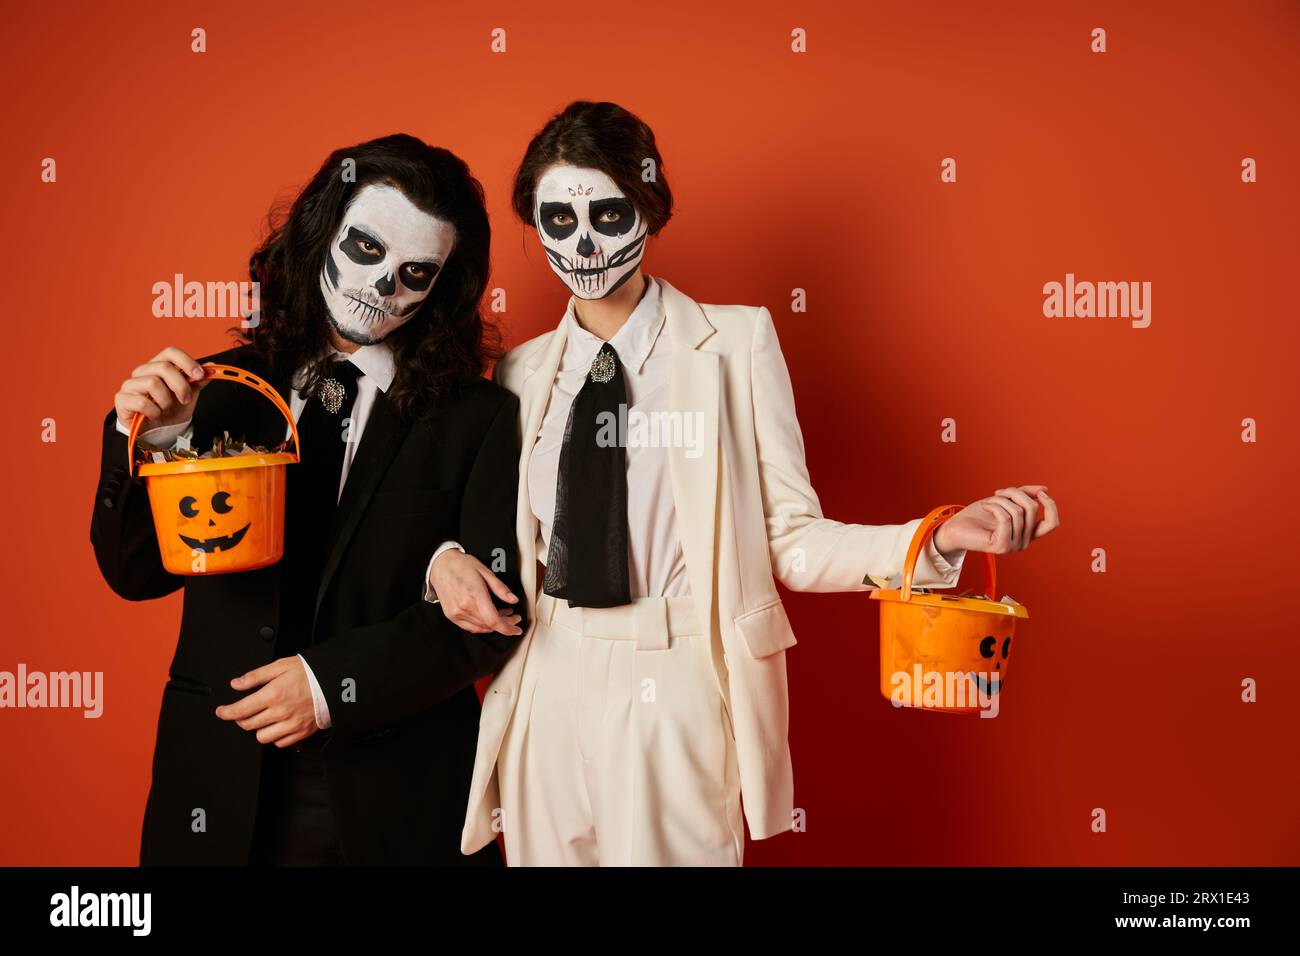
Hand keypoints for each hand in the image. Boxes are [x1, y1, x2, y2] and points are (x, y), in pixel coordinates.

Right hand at [114, 346, 207, 429]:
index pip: (170, 352)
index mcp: (159, 366)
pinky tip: (155, 414)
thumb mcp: (189, 395)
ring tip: (165, 408)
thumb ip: (199, 381)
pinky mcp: (122, 399)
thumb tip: (212, 367)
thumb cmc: (171, 410)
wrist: (157, 431)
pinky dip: (153, 411)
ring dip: (166, 400)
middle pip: (164, 367)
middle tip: (185, 399)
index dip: (187, 361)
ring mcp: (130, 384)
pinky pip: (141, 401)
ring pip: (152, 383)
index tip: (200, 375)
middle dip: (180, 385)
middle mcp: (142, 371)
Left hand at [215, 657, 318, 747]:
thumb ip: (256, 676)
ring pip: (262, 737)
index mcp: (273, 694)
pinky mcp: (301, 732)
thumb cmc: (310, 672)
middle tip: (243, 712)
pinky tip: (277, 725)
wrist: (334, 682)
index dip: (227, 712)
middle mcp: (280, 712)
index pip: (241, 710)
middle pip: (248, 724)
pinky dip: (275, 736)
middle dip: (241, 719)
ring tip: (263, 718)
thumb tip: (236, 684)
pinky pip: (280, 742)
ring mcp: (291, 724)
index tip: (221, 712)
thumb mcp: (280, 666)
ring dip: (258, 728)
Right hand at [428, 549, 522, 635]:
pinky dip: (482, 626)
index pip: (493, 620)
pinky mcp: (451, 615)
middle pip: (489, 625)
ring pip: (480, 627)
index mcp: (474, 594)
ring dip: (494, 625)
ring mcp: (456, 612)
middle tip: (514, 618)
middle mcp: (464, 606)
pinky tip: (489, 619)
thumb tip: (513, 599)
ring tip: (503, 615)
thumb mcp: (485, 571)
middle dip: (505, 624)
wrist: (441, 565)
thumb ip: (500, 588)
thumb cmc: (461, 565)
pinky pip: (470, 627)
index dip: (508, 628)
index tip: (517, 629)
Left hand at [932, 485, 1058, 554]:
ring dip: (1001, 500)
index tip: (1040, 492)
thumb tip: (1045, 489)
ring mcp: (1013, 546)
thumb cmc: (978, 515)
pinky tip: (985, 506)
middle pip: (1032, 509)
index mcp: (1028, 533)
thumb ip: (1024, 495)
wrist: (955, 527)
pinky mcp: (1001, 546)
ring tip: (989, 501)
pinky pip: (1006, 518)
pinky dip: (995, 506)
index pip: (1052, 523)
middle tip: (999, 492)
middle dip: (1016, 493)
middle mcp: (1024, 542)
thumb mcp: (1005, 500)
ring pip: (1018, 511)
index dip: (1050, 505)